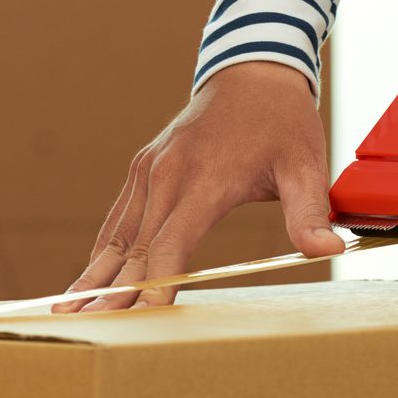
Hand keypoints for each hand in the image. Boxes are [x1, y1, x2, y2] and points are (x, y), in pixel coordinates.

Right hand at [54, 61, 342, 312]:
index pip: (170, 243)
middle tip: (86, 328)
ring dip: (93, 274)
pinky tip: (89, 279)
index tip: (144, 318)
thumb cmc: (282, 121)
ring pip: (116, 235)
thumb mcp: (305, 164)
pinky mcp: (144, 168)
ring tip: (68, 310)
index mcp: (204, 179)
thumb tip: (329, 247)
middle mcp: (166, 174)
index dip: (155, 283)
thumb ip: (309, 210)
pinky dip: (101, 251)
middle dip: (110, 291)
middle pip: (132, 247)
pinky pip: (118, 218)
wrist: (252, 70)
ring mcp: (150, 170)